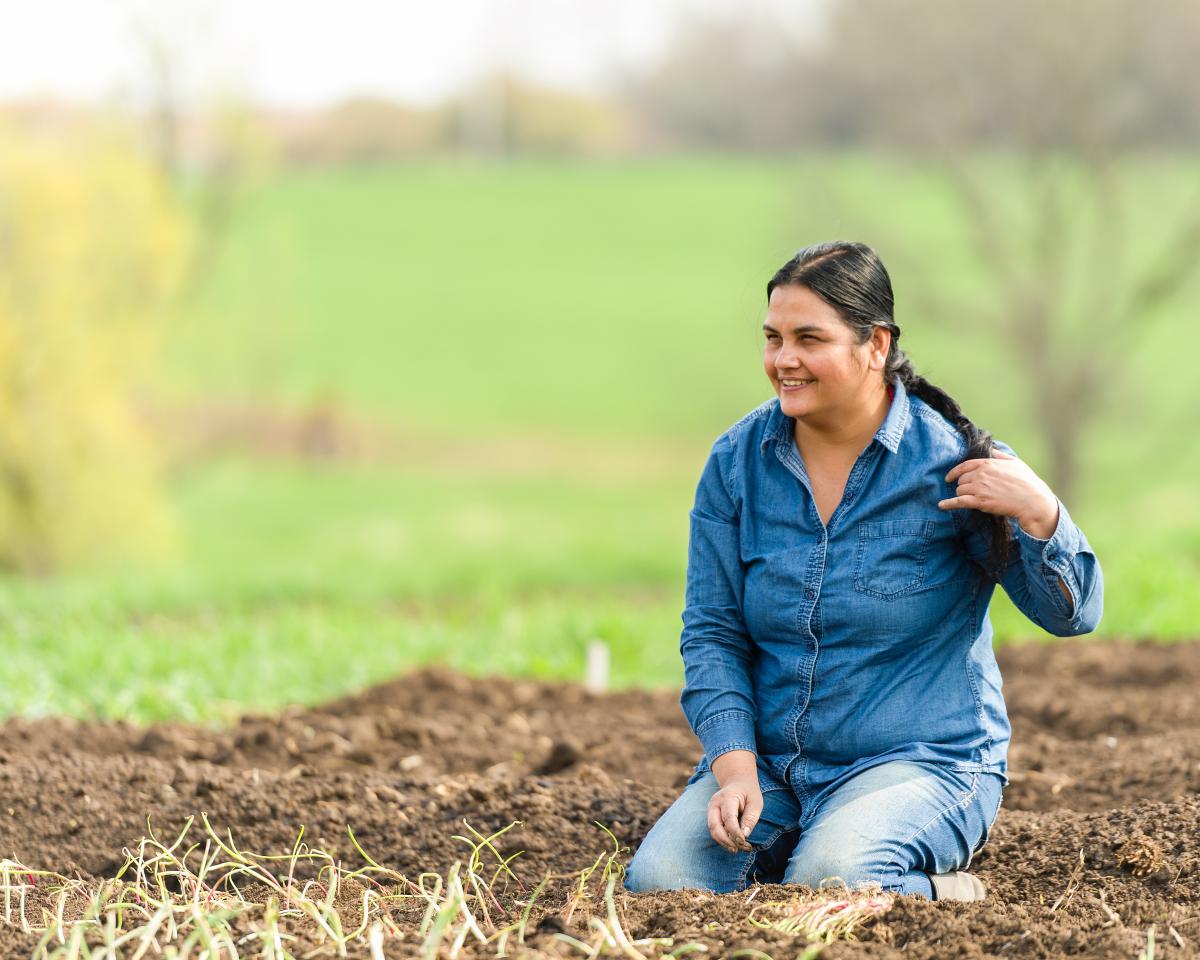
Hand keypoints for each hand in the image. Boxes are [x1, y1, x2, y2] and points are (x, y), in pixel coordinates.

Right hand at [707, 773, 761, 853]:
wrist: (737, 782)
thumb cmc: (748, 793)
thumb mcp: (755, 802)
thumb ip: (750, 818)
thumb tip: (744, 835)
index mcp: (727, 797)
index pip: (728, 818)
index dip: (735, 833)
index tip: (744, 842)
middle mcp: (715, 803)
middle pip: (714, 826)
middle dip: (725, 841)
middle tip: (738, 850)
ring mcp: (711, 810)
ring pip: (713, 830)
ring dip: (724, 842)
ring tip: (738, 849)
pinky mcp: (711, 816)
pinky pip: (715, 830)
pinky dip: (723, 839)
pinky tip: (734, 845)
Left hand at [939, 449, 1058, 536]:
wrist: (1032, 500)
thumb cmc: (1026, 481)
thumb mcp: (1014, 462)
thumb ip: (1000, 455)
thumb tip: (991, 448)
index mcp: (988, 463)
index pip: (964, 466)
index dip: (954, 472)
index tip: (949, 477)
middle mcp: (981, 474)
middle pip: (961, 480)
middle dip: (964, 485)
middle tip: (973, 492)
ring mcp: (979, 488)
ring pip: (960, 490)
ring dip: (963, 495)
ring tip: (973, 499)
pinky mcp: (980, 502)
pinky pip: (959, 502)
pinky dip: (949, 504)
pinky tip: (941, 506)